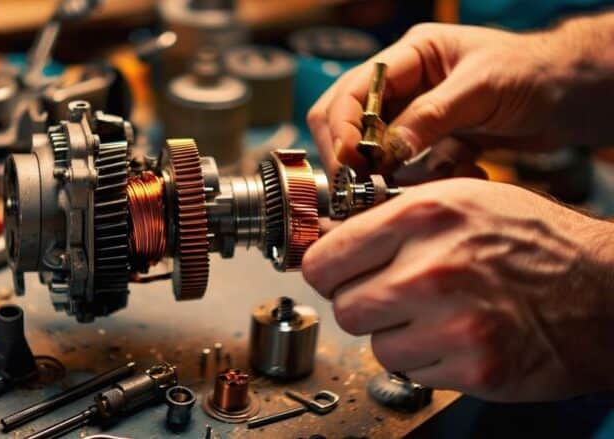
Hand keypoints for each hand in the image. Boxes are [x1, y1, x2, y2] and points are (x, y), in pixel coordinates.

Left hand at [302, 178, 613, 400]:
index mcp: (423, 216)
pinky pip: (412, 372)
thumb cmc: (533, 240)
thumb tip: (330, 238)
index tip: (332, 274)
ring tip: (435, 314)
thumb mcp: (460, 200)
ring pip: (375, 345)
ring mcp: (453, 322)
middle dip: (363, 303)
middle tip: (392, 295)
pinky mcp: (473, 367)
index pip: (324, 259)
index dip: (325, 269)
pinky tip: (458, 335)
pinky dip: (427, 360)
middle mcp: (432, 268)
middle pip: (344, 307)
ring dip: (397, 335)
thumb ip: (391, 218)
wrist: (604, 290)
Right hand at [307, 15, 613, 177]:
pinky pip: (408, 169)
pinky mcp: (430, 143)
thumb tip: (386, 150)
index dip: (342, 127)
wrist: (572, 94)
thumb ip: (430, 116)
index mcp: (409, 56)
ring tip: (408, 185)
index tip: (349, 162)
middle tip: (361, 186)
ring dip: (387, 173)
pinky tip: (459, 171)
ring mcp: (414, 115)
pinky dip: (423, 180)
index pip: (352, 91)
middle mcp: (404, 85)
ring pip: (374, 151)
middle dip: (351, 155)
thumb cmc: (533, 73)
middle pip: (348, 121)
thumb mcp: (481, 87)